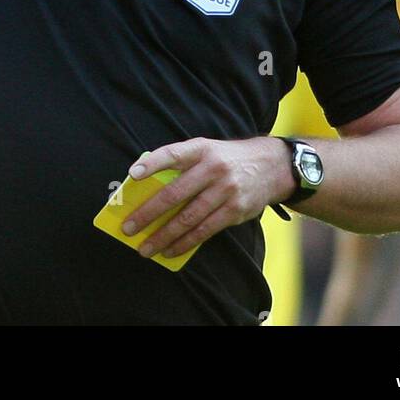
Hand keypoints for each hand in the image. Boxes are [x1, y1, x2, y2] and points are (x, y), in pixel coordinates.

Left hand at [120, 135, 291, 259]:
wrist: (271, 166)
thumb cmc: (225, 159)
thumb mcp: (206, 150)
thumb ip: (181, 162)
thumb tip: (146, 183)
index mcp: (201, 149)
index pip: (173, 153)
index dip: (152, 163)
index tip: (133, 174)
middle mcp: (213, 168)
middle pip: (175, 193)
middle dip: (149, 213)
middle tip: (129, 228)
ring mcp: (225, 190)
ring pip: (188, 218)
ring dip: (164, 235)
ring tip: (146, 247)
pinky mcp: (235, 211)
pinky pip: (205, 231)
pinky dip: (185, 243)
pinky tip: (170, 250)